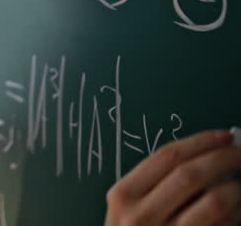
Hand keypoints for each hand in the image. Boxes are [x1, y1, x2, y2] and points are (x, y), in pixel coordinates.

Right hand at [105, 129, 240, 224]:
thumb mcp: (127, 211)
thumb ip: (154, 186)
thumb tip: (205, 154)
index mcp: (123, 197)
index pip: (167, 156)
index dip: (201, 141)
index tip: (223, 135)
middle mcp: (142, 217)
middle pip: (192, 174)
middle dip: (224, 157)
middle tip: (240, 151)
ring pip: (216, 201)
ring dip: (237, 187)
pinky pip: (225, 225)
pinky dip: (237, 212)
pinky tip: (238, 206)